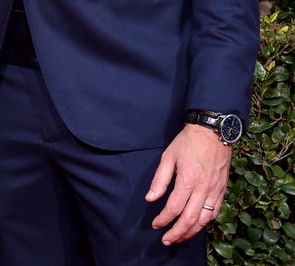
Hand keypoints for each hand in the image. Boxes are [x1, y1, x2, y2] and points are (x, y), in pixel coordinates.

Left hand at [146, 124, 231, 244]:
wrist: (213, 131)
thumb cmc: (188, 141)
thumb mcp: (168, 156)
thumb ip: (159, 179)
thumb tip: (150, 198)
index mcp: (187, 179)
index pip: (174, 208)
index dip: (163, 219)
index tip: (156, 224)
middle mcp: (203, 188)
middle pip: (190, 219)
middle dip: (177, 232)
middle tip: (166, 240)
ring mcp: (214, 190)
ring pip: (204, 219)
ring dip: (191, 232)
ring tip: (180, 237)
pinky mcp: (222, 190)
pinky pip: (215, 212)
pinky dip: (205, 223)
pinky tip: (196, 226)